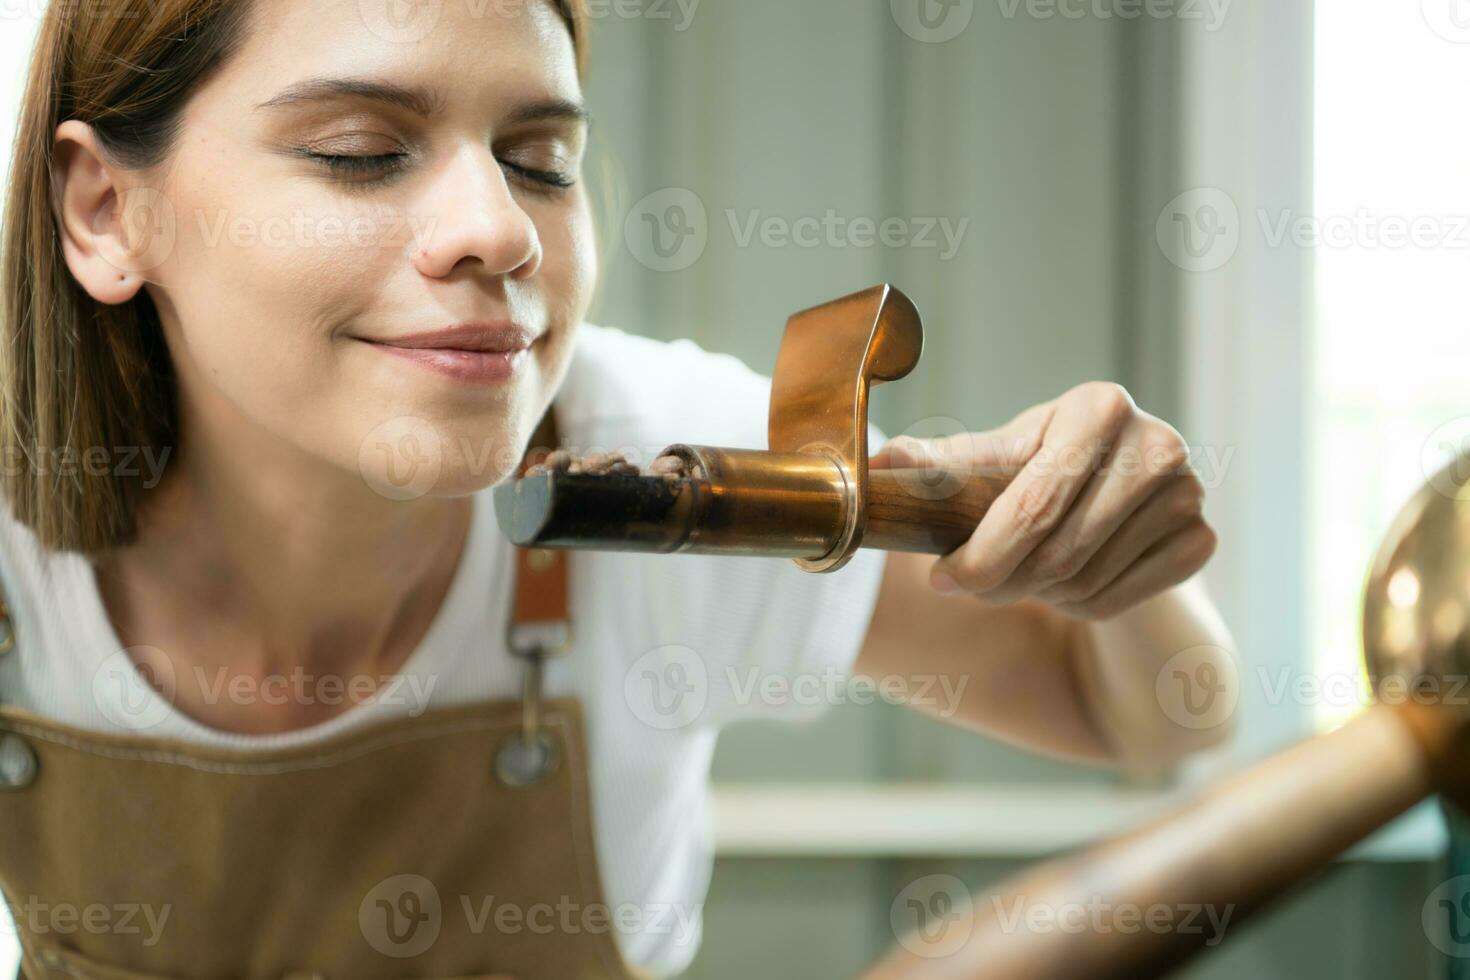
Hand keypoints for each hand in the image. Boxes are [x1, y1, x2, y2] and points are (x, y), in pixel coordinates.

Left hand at [870, 382, 1216, 620]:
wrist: (1114, 504)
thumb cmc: (1039, 475)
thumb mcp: (993, 462)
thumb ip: (937, 465)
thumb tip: (871, 471)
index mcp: (1098, 406)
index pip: (1032, 504)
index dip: (979, 554)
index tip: (940, 579)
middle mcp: (1158, 441)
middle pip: (1057, 550)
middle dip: (1001, 579)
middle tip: (971, 586)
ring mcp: (1190, 492)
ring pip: (1084, 581)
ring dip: (1039, 594)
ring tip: (1025, 574)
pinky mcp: (1202, 540)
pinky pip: (1120, 601)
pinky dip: (1082, 606)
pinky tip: (1071, 582)